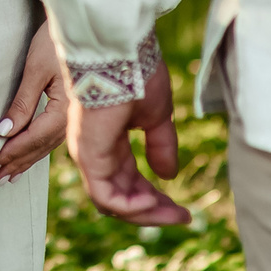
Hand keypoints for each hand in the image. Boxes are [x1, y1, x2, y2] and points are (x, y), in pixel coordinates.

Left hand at [0, 21, 70, 185]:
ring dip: (28, 159)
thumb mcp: (37, 68)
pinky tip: (32, 154)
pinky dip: (39, 148)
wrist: (90, 23)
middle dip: (17, 162)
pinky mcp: (75, 110)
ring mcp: (76, 116)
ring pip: (48, 144)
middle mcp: (74, 119)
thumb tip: (3, 132)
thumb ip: (22, 103)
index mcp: (65, 110)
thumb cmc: (60, 40)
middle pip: (40, 146)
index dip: (10, 152)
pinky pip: (55, 136)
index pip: (31, 138)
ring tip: (10, 175)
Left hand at [64, 38, 190, 225]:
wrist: (122, 52)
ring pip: (112, 203)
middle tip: (182, 218)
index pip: (128, 182)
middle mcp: (96, 151)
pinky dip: (129, 207)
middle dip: (153, 211)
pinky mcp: (88, 156)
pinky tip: (152, 202)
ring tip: (174, 214)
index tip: (182, 210)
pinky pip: (105, 197)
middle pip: (121, 197)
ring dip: (145, 213)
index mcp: (110, 141)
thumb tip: (168, 176)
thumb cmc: (137, 74)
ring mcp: (89, 155)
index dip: (154, 199)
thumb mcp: (157, 116)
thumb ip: (161, 145)